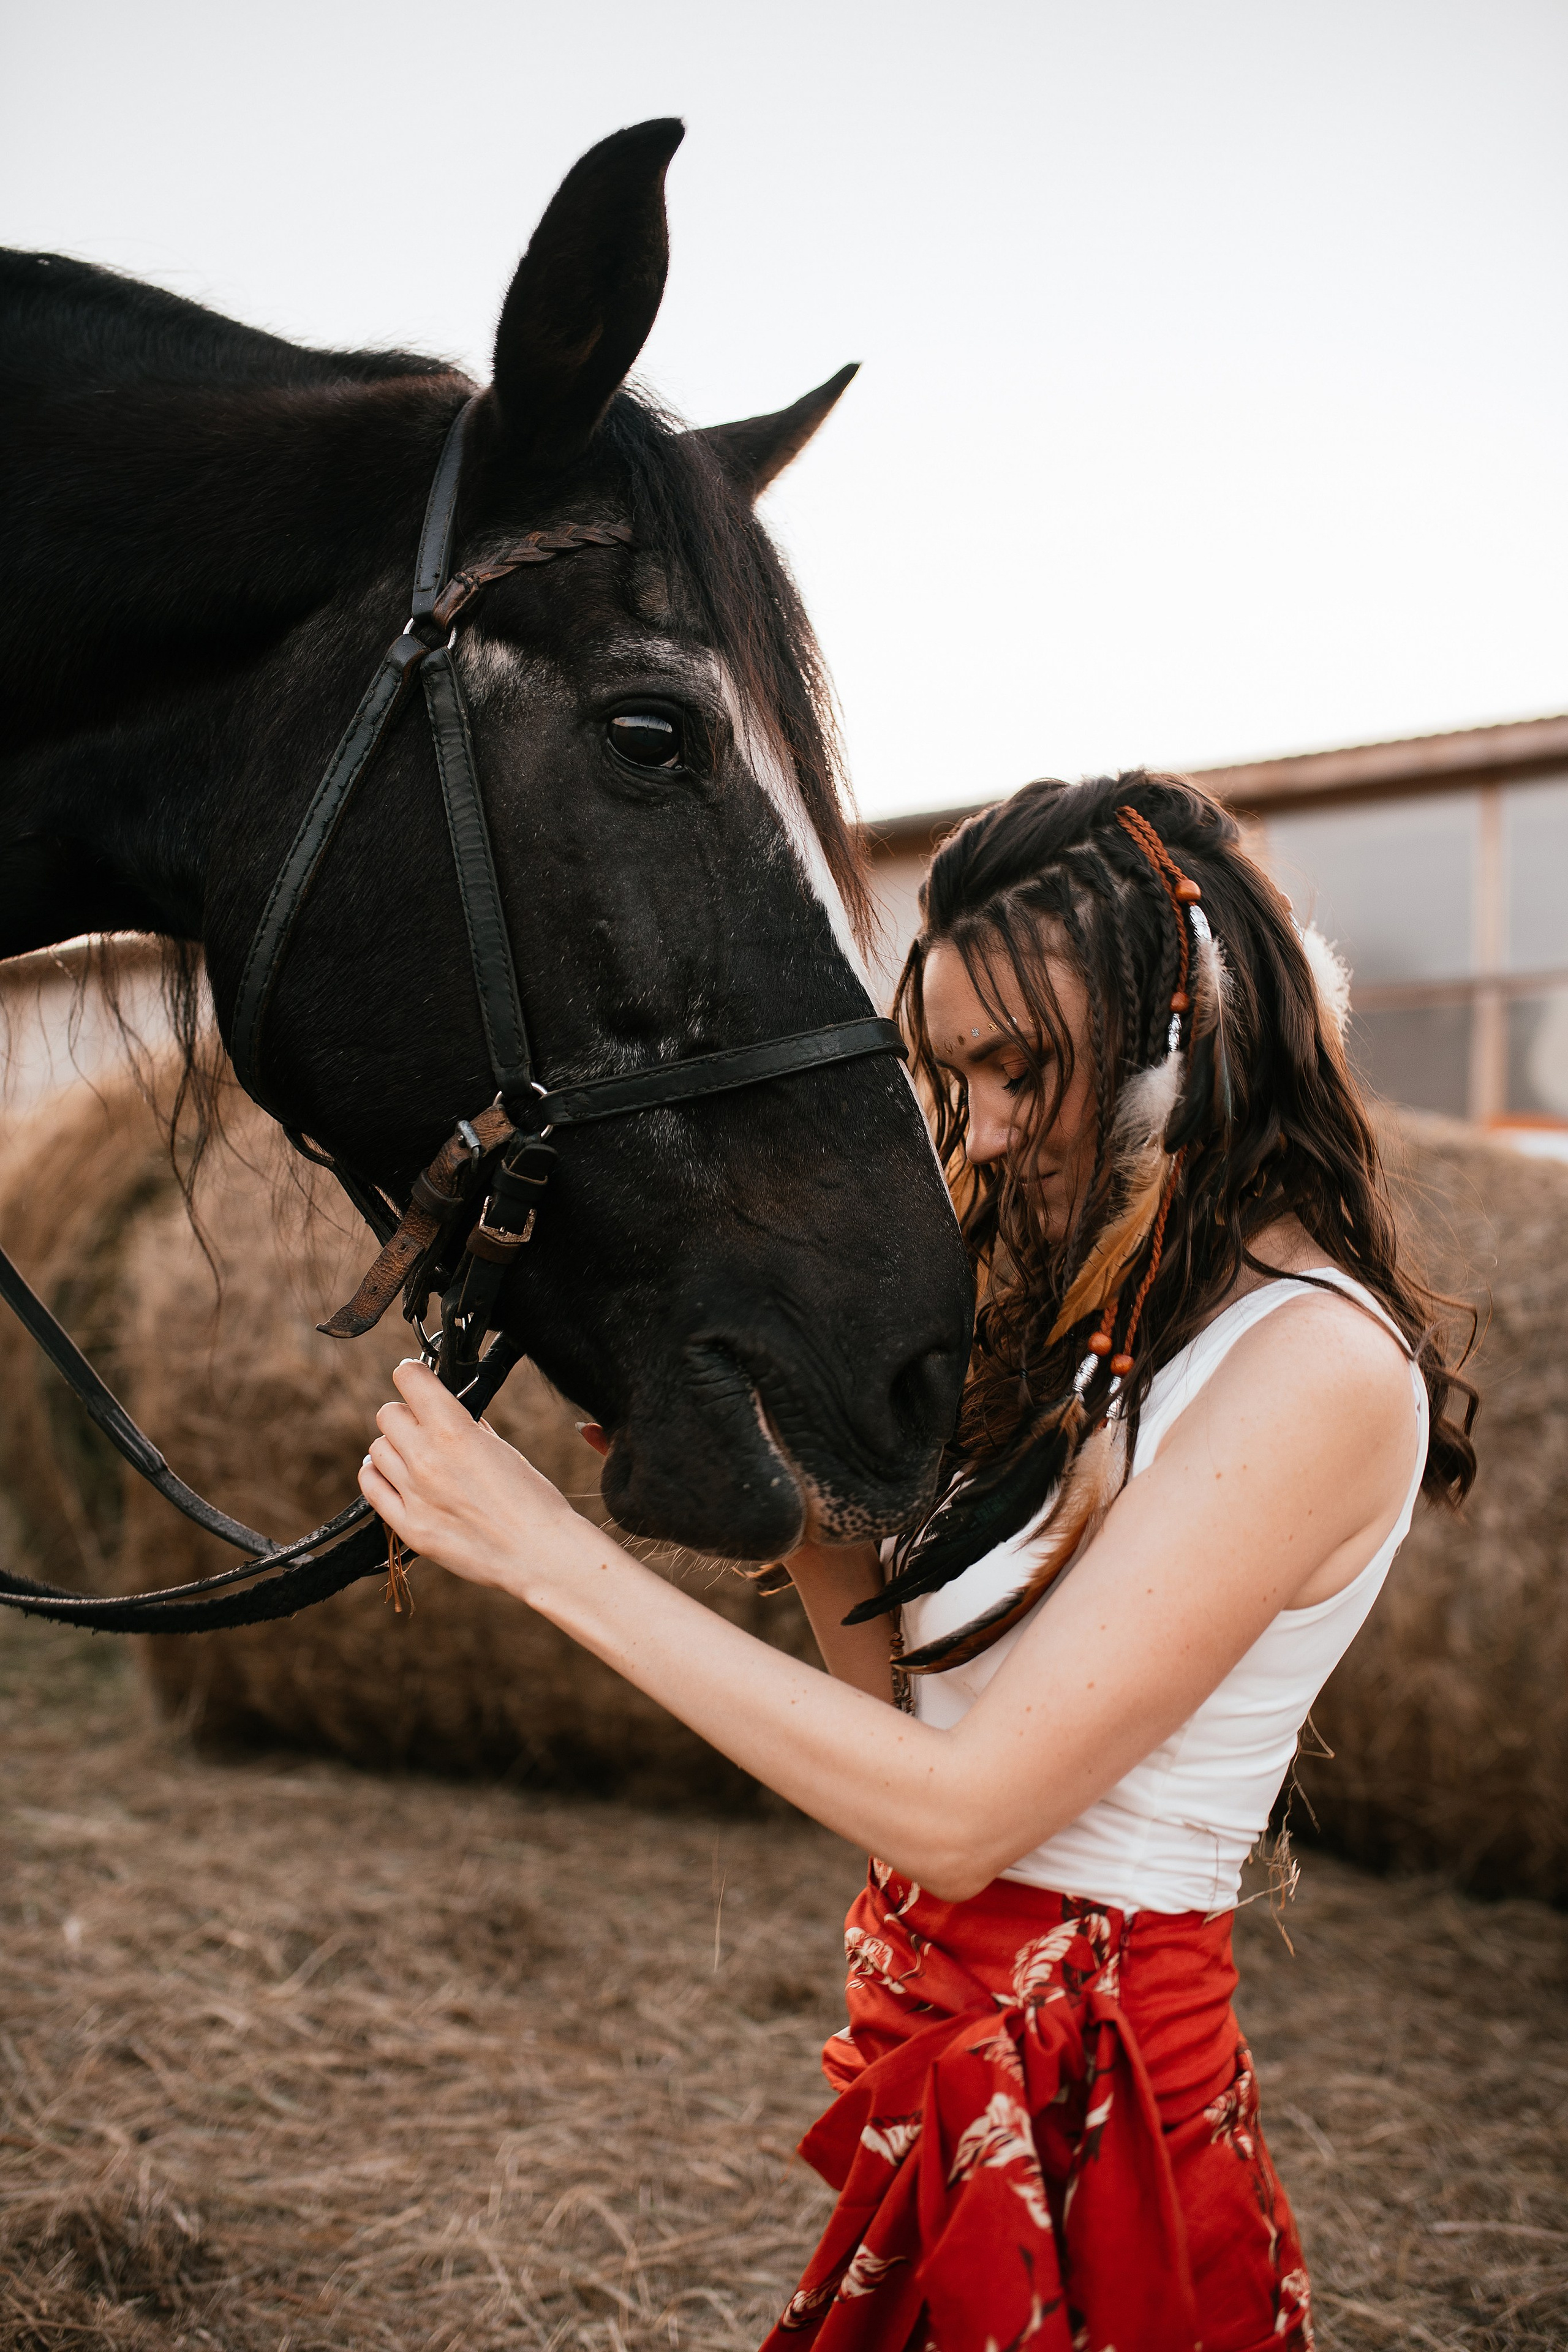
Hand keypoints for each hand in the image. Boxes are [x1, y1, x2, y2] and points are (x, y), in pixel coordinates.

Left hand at [359, 1359, 590, 1596]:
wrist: (538, 1552)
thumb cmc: (531, 1500)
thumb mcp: (503, 1449)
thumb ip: (468, 1428)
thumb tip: (445, 1415)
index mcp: (455, 1431)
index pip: (408, 1378)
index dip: (413, 1374)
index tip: (418, 1380)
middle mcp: (426, 1458)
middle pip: (387, 1414)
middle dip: (406, 1416)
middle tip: (424, 1428)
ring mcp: (414, 1494)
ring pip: (376, 1449)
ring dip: (394, 1447)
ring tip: (415, 1458)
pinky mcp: (409, 1526)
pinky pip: (371, 1486)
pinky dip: (378, 1475)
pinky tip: (393, 1476)